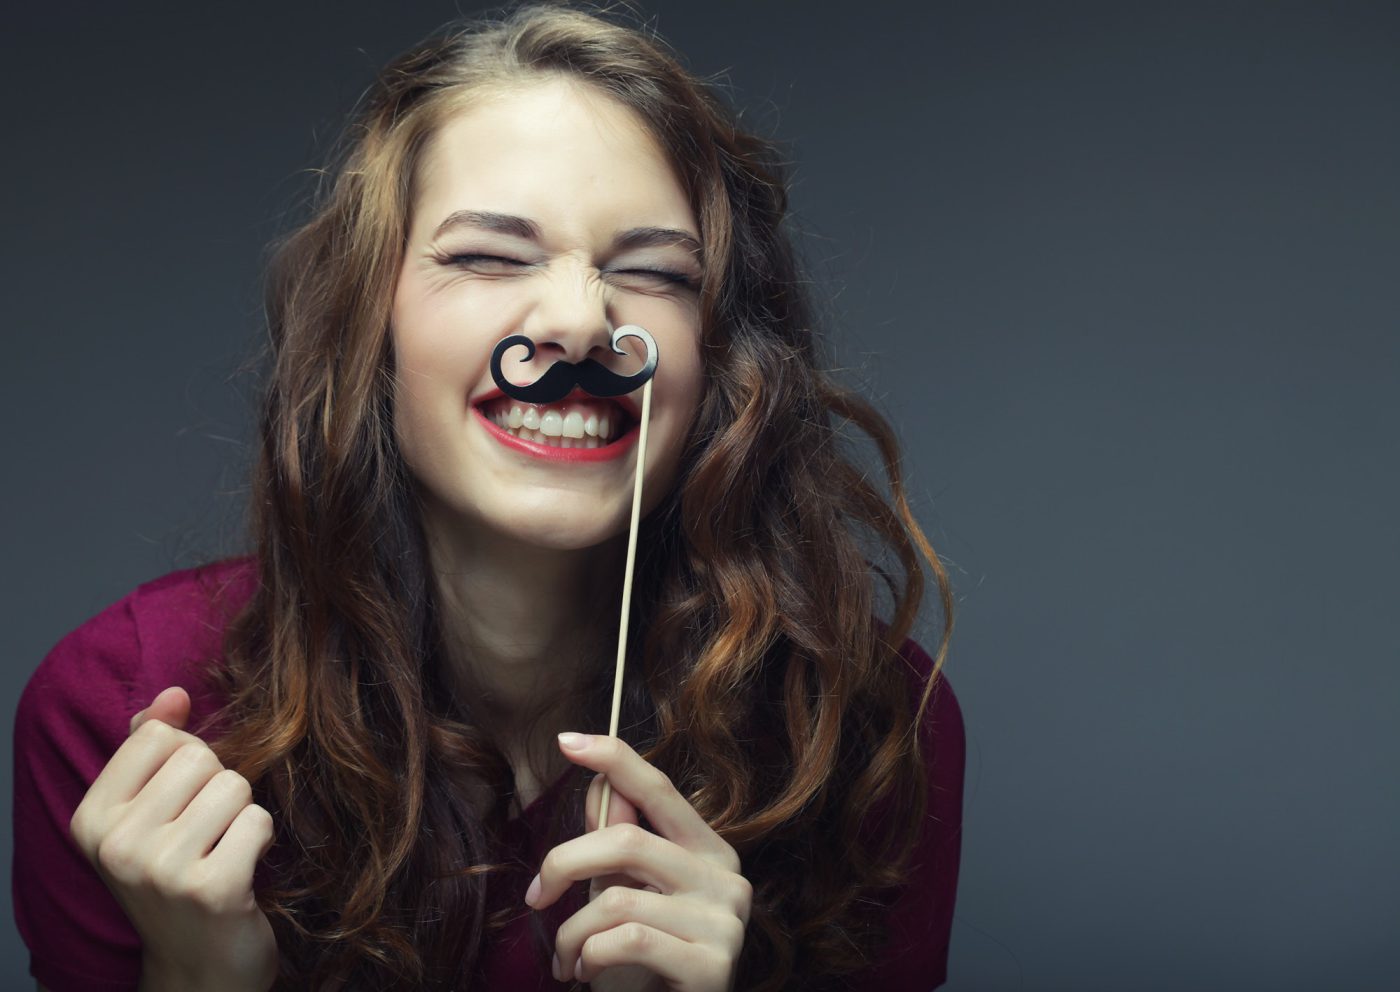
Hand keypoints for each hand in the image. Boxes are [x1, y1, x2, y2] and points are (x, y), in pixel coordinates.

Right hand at [69, 686, 278, 991]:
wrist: (199, 968)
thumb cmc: (178, 879)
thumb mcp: (148, 815)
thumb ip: (154, 748)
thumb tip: (174, 692)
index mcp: (92, 820)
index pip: (156, 735)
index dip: (186, 759)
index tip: (180, 803)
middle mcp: (116, 845)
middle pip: (201, 757)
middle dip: (218, 787)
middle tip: (207, 834)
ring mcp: (162, 869)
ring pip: (235, 785)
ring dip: (242, 814)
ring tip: (223, 851)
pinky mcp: (212, 888)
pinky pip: (259, 819)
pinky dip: (262, 839)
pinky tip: (243, 871)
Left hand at [525, 733, 751, 990]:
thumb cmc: (649, 966)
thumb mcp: (630, 897)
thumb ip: (621, 845)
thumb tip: (601, 785)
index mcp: (710, 851)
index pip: (660, 790)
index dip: (614, 759)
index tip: (566, 740)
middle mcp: (727, 878)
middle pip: (627, 841)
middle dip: (564, 863)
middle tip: (536, 897)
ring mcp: (726, 922)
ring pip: (617, 899)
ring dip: (571, 931)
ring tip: (565, 958)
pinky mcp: (713, 966)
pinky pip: (628, 941)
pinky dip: (590, 955)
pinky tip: (585, 973)